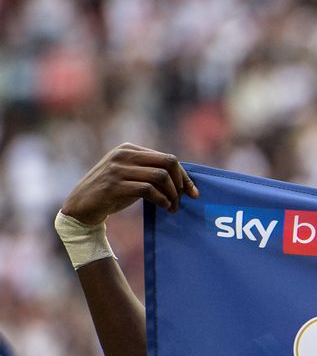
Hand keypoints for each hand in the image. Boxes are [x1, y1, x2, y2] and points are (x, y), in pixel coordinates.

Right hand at [61, 142, 199, 224]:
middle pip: (168, 163)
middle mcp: (124, 154)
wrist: (82, 205)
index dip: (184, 176)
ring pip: (161, 176)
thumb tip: (183, 180)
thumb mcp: (131, 175)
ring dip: (173, 195)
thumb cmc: (112, 192)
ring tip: (173, 207)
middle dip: (181, 183)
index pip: (167, 158)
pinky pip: (149, 190)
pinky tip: (164, 207)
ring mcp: (118, 168)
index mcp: (129, 148)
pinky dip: (162, 200)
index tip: (194, 192)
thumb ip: (150, 171)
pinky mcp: (115, 185)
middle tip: (183, 200)